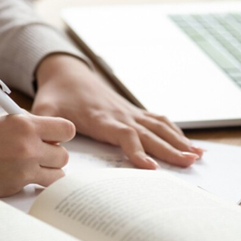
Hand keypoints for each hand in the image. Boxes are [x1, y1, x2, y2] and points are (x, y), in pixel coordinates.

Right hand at [0, 114, 74, 196]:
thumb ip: (23, 126)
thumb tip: (42, 132)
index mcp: (24, 124)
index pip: (66, 129)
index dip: (61, 133)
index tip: (53, 136)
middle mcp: (28, 147)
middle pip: (64, 155)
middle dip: (54, 154)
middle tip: (40, 153)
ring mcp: (23, 170)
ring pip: (58, 175)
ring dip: (48, 171)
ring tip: (32, 167)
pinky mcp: (15, 187)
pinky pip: (38, 186)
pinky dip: (34, 183)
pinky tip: (20, 176)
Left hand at [32, 54, 202, 169]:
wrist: (66, 72)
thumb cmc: (56, 95)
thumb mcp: (43, 110)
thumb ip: (46, 127)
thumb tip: (49, 147)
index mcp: (100, 118)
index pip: (124, 134)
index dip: (137, 150)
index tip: (150, 167)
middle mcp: (120, 114)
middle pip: (149, 133)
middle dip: (170, 149)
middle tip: (189, 163)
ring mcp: (129, 112)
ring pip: (159, 127)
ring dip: (179, 141)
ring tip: (197, 156)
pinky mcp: (133, 111)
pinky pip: (158, 121)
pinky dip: (176, 132)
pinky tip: (189, 144)